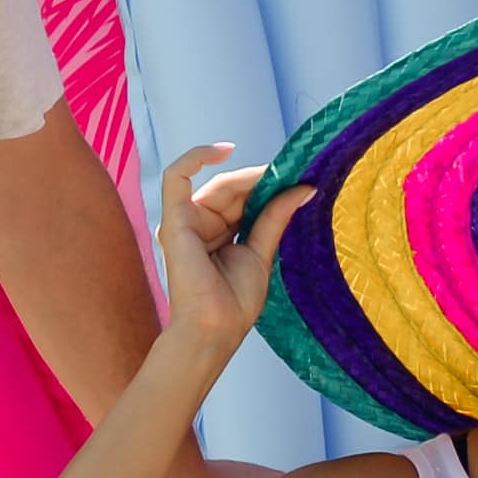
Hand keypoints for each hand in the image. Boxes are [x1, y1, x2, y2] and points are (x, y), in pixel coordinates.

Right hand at [155, 147, 310, 360]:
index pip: (240, 199)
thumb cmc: (235, 301)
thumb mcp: (261, 251)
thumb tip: (304, 187)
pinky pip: (177, 176)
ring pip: (215, 183)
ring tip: (275, 175)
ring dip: (247, 178)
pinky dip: (197, 157)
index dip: (265, 186)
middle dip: (260, 181)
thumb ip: (275, 217)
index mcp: (217, 233)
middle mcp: (198, 224)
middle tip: (292, 172)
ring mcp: (183, 220)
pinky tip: (224, 150)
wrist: (215, 327)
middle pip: (230, 190)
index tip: (296, 178)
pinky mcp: (173, 218)